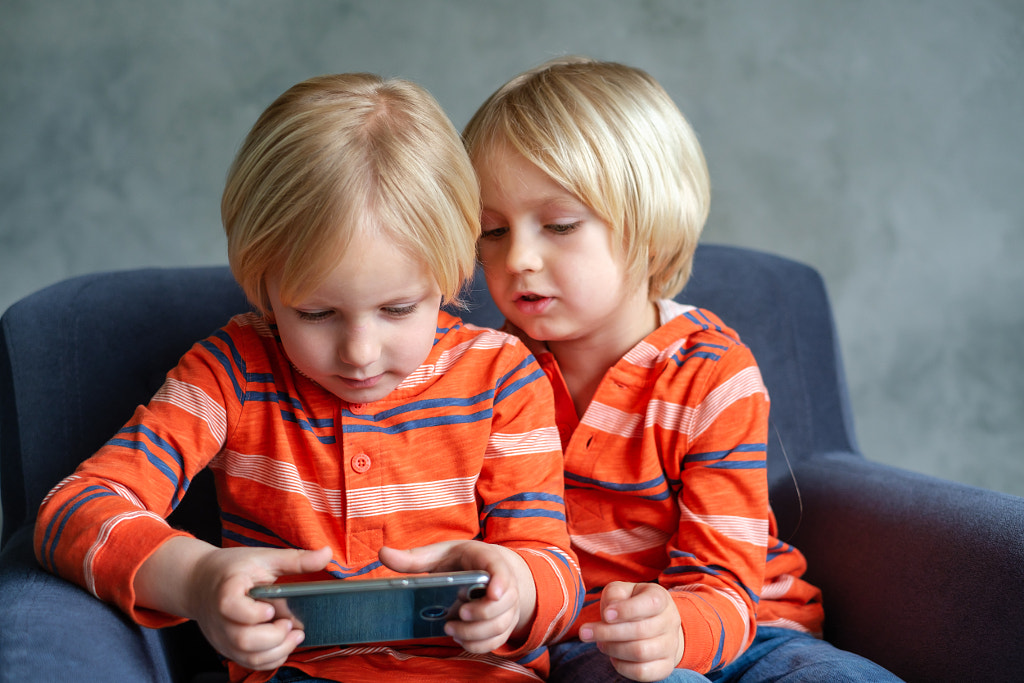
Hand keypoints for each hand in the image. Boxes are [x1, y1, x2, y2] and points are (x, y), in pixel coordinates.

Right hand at [136, 538, 331, 669]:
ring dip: (277, 651)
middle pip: (243, 640)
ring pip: (249, 657)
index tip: (272, 608)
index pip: (231, 607)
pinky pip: (250, 663)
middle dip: (274, 637)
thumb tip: (327, 554)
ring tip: (293, 635)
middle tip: (290, 624)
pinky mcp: (228, 648)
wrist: (199, 582)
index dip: (254, 613)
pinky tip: (284, 643)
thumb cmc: (233, 568)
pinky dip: (271, 659)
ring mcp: (223, 637)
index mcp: (226, 591)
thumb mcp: (263, 557)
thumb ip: (295, 559)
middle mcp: (221, 619)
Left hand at [379, 541, 536, 652]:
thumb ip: (413, 558)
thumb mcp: (440, 554)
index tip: (493, 593)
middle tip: (458, 615)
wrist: (489, 571)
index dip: (500, 581)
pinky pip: (497, 640)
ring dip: (475, 633)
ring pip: (499, 626)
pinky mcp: (503, 624)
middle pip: (502, 604)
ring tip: (450, 629)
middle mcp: (503, 584)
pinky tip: (460, 639)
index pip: (501, 569)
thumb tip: (382, 553)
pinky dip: (478, 644)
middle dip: (481, 614)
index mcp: (488, 560)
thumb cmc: (462, 561)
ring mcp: (506, 606)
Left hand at [578, 581, 683, 681]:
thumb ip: (614, 594)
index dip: (626, 610)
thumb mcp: (622, 591)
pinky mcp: (665, 666)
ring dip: (613, 649)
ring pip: (641, 652)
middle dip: (607, 632)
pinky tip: (614, 657)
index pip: (650, 603)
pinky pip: (643, 672)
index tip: (605, 614)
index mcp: (660, 598)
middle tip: (586, 632)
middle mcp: (670, 621)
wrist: (656, 624)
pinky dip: (622, 666)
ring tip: (600, 644)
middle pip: (640, 630)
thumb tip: (609, 613)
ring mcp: (670, 645)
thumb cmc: (632, 603)